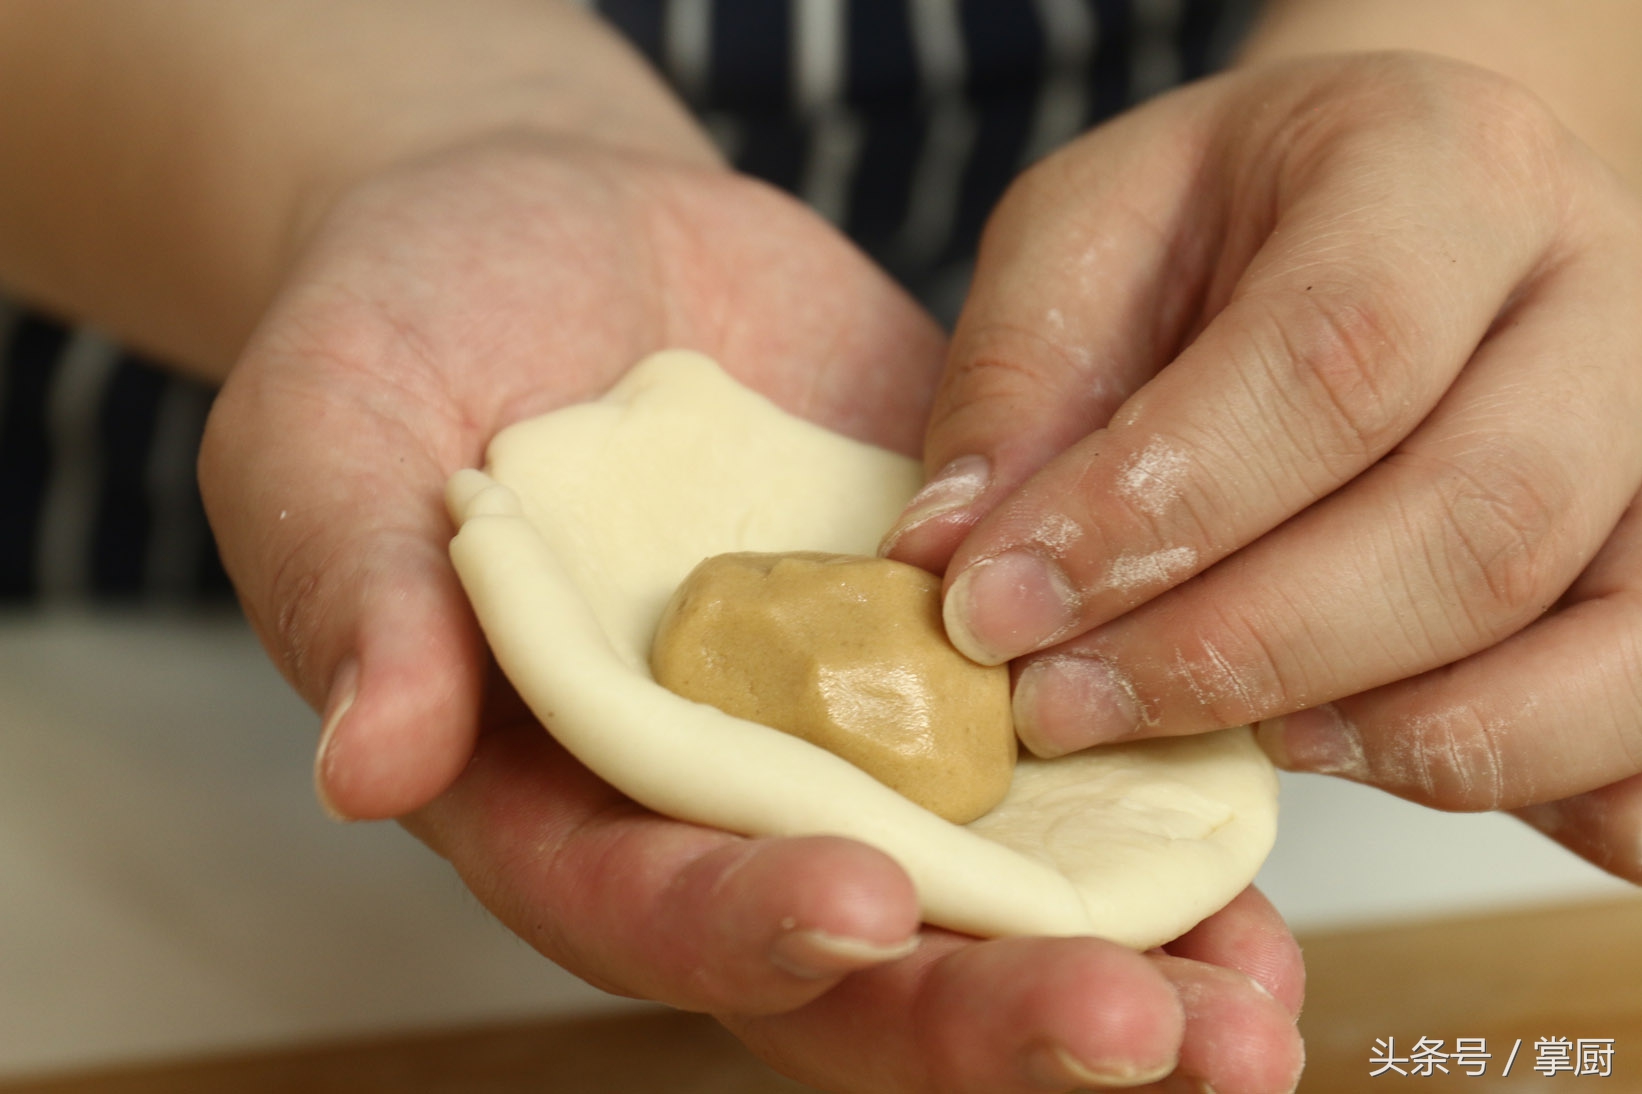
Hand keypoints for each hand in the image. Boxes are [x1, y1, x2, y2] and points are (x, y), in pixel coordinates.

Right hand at [200, 139, 1303, 1091]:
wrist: (555, 239)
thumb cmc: (404, 342)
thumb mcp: (329, 447)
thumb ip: (358, 602)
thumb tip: (369, 766)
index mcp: (565, 790)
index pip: (649, 902)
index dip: (746, 924)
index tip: (860, 910)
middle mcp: (723, 795)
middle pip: (855, 959)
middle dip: (984, 1011)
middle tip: (1138, 1039)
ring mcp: (852, 731)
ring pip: (991, 896)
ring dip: (1127, 968)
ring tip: (1251, 1022)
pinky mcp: (954, 645)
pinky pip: (1070, 754)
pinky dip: (1165, 823)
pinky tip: (1263, 870)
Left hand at [882, 52, 1641, 881]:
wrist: (1390, 218)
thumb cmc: (1230, 220)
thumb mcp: (1089, 233)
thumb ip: (1020, 380)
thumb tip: (950, 561)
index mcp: (1446, 167)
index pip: (1333, 356)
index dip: (1158, 511)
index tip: (997, 610)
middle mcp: (1597, 298)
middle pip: (1477, 519)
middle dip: (1243, 651)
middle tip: (1068, 708)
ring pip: (1596, 650)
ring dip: (1385, 738)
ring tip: (1228, 739)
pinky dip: (1539, 787)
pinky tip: (1383, 770)